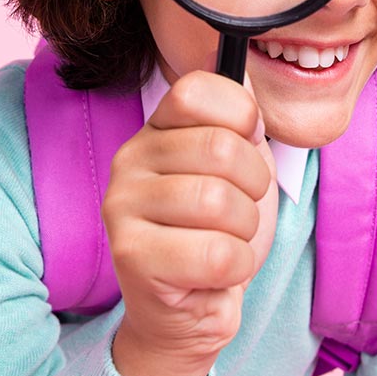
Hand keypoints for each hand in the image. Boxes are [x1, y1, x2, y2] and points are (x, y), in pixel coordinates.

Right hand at [103, 70, 278, 375]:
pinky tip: (215, 272)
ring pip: (220, 202)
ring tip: (225, 241)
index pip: (197, 90)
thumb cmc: (217, 232)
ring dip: (243, 231)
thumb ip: (236, 116)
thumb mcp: (238, 165)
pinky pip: (217, 253)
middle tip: (239, 210)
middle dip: (254, 186)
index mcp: (157, 128)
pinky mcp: (131, 256)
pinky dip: (235, 267)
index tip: (247, 145)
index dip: (242, 117)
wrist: (191, 311)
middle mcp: (129, 159)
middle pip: (221, 149)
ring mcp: (122, 207)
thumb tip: (238, 65)